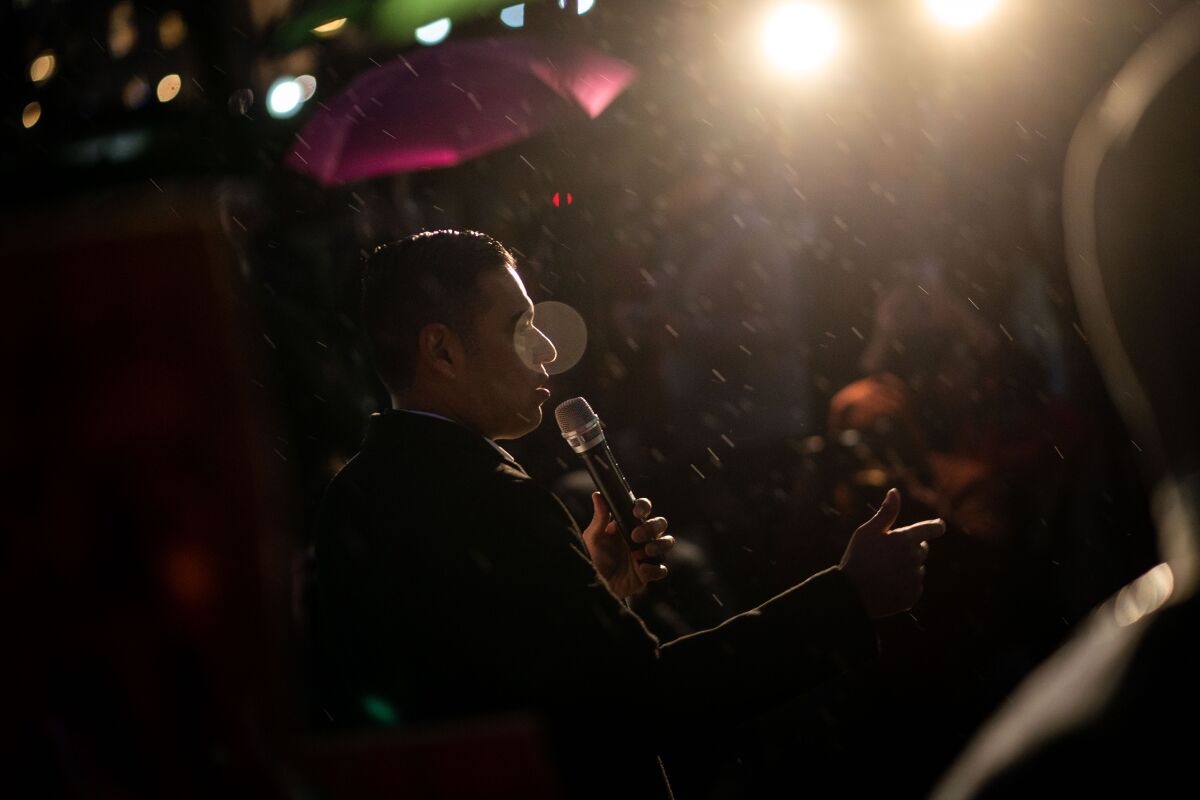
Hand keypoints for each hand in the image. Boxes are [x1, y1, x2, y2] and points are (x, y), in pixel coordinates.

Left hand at [581, 493, 673, 598]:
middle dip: (652, 527)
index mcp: (629, 524)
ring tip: (646, 551)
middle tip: (635, 536)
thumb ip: (598, 518)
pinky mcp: (650, 572)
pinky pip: (662, 569)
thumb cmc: (595, 558)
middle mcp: (642, 537)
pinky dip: (654, 568)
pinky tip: (642, 569)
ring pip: (668, 542)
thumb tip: (597, 495)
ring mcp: (648, 554)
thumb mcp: (593, 538)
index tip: (636, 512)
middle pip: (660, 523)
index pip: (643, 509)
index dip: (644, 506)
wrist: (596, 585)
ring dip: (659, 544)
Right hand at [839, 488, 945, 618]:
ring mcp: (914, 579)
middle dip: (910, 548)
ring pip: (918, 569)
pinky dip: (905, 585)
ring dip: (907, 568)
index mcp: (904, 540)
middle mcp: (914, 559)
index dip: (936, 526)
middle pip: (922, 549)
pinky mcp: (912, 596)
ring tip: (885, 572)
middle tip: (888, 553)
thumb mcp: (867, 531)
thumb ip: (886, 513)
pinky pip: (915, 587)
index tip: (939, 525)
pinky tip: (888, 585)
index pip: (931, 529)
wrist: (851, 594)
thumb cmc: (857, 558)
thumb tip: (895, 492)